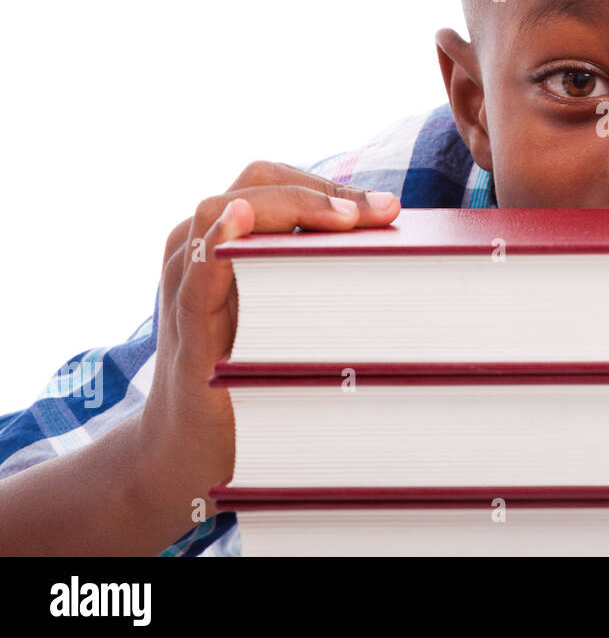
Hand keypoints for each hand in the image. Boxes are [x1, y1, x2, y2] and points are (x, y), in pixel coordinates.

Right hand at [136, 161, 400, 540]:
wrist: (186, 455)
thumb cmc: (249, 378)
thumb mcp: (286, 318)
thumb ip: (319, 278)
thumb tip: (394, 247)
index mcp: (230, 242)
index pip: (274, 182)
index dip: (327, 184)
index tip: (386, 207)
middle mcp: (201, 252)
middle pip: (253, 184)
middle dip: (319, 190)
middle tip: (377, 213)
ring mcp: (187, 288)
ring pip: (220, 211)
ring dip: (287, 207)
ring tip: (341, 220)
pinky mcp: (187, 335)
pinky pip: (196, 278)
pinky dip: (218, 244)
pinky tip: (240, 225)